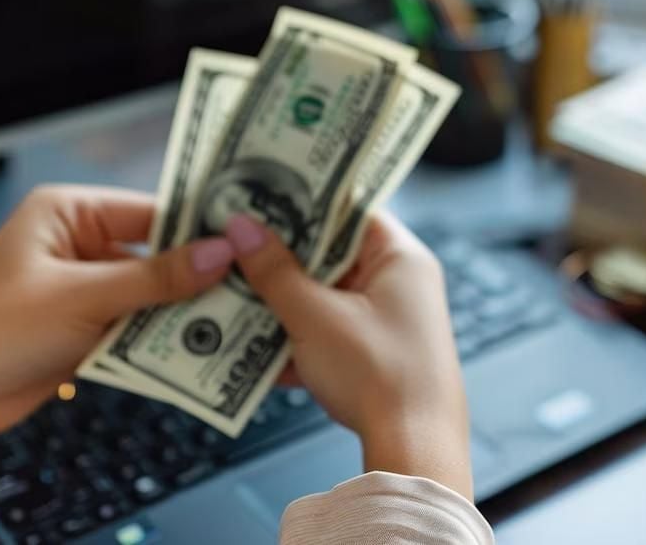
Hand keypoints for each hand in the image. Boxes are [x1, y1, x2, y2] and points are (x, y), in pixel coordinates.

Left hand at [0, 186, 233, 488]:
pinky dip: (163, 340)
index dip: (199, 228)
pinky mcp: (84, 329)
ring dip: (184, 313)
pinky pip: (137, 328)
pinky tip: (202, 351)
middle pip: (157, 254)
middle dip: (198, 275)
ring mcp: (83, 289)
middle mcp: (78, 244)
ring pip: (152, 295)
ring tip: (239, 323)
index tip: (248, 242)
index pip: (151, 210)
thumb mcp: (82, 298)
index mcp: (68, 213)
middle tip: (254, 288)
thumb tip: (220, 253)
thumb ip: (155, 277)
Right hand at [226, 213, 472, 498]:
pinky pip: (327, 333)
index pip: (348, 209)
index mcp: (400, 257)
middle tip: (233, 242)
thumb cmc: (380, 376)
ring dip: (280, 300)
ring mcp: (388, 322)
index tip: (258, 194)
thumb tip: (242, 228)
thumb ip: (274, 270)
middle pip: (331, 254)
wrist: (413, 451)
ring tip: (231, 292)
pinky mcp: (375, 356)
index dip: (302, 200)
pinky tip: (250, 347)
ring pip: (324, 296)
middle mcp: (400, 283)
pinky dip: (295, 337)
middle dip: (280, 256)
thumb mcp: (314, 316)